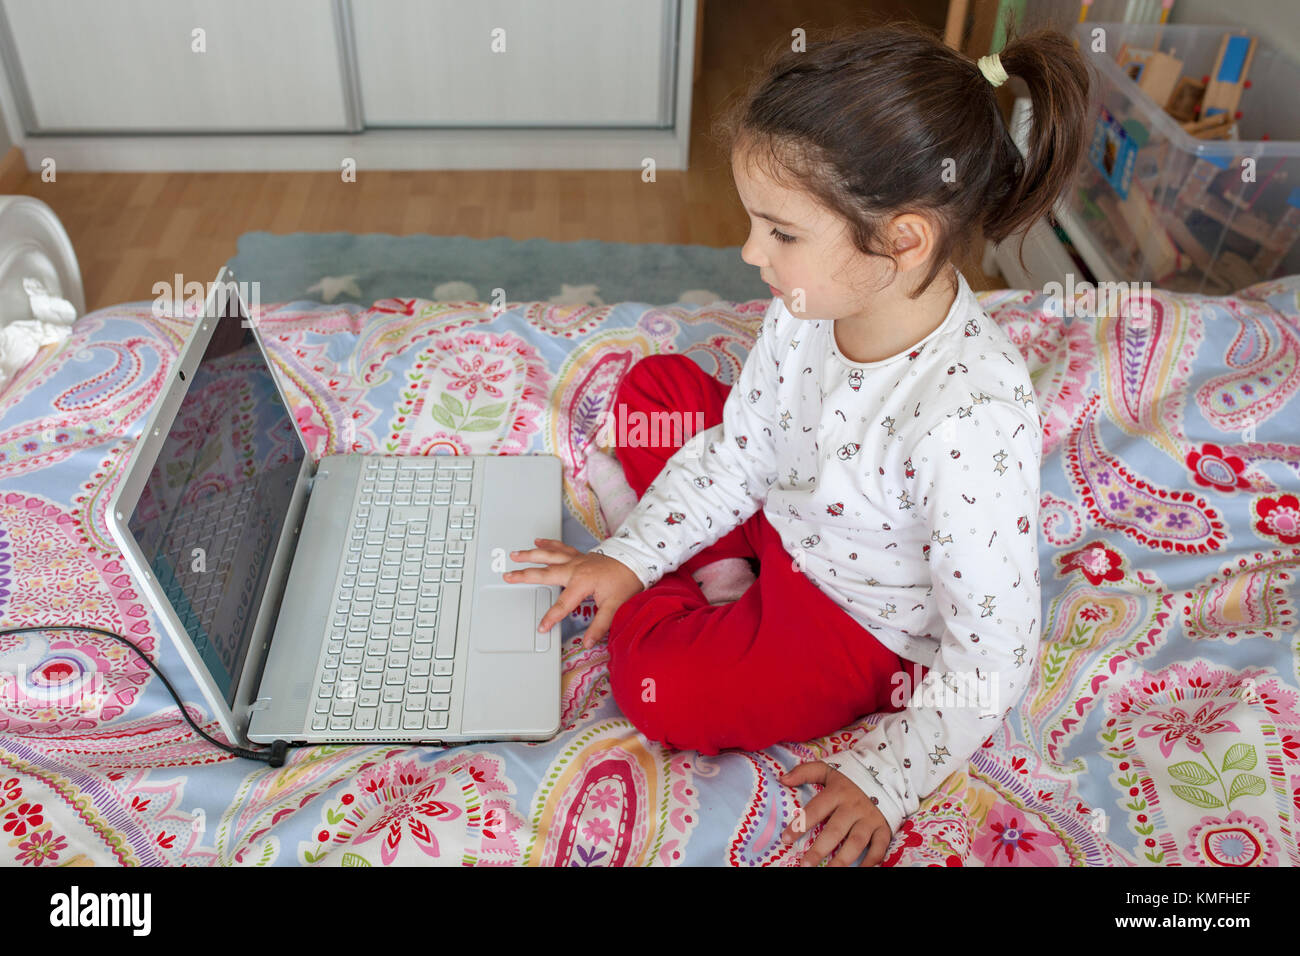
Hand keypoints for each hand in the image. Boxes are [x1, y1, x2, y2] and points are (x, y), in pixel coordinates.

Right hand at [504, 537, 644, 648]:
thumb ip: (600, 625)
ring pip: (549, 555)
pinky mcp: (580, 555)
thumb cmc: (626, 580)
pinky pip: (560, 548)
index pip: (562, 605)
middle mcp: (575, 568)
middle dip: (525, 575)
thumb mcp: (616, 606)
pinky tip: (538, 541)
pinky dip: (548, 544)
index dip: (551, 617)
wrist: (635, 560)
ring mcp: (576, 560)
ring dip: (531, 554)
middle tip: (508, 576)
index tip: (541, 627)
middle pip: (545, 573)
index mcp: (582, 582)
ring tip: (515, 555)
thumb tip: (589, 642)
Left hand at [779, 761, 892, 866]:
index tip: (785, 839)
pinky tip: (860, 870)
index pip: (815, 810)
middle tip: (805, 864)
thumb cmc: (851, 776)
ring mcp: (870, 819)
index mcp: (838, 792)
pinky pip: (879, 848)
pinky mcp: (884, 828)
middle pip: (835, 831)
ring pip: (856, 843)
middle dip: (819, 849)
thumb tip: (783, 779)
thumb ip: (805, 772)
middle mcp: (853, 807)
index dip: (800, 825)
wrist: (887, 774)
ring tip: (829, 872)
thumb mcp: (828, 769)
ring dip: (842, 860)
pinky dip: (871, 861)